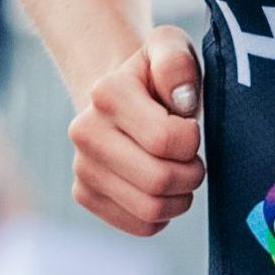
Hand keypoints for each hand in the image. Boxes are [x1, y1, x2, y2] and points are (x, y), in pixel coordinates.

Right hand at [67, 27, 203, 236]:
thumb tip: (182, 102)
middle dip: (191, 173)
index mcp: (106, 92)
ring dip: (180, 197)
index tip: (188, 126)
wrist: (123, 98)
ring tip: (180, 173)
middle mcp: (83, 131)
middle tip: (192, 158)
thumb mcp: (171, 48)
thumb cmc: (157, 76)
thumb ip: (177, 62)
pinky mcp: (85, 196)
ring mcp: (81, 167)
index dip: (191, 139)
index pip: (166, 141)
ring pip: (150, 209)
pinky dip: (164, 214)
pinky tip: (162, 189)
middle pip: (158, 180)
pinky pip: (141, 226)